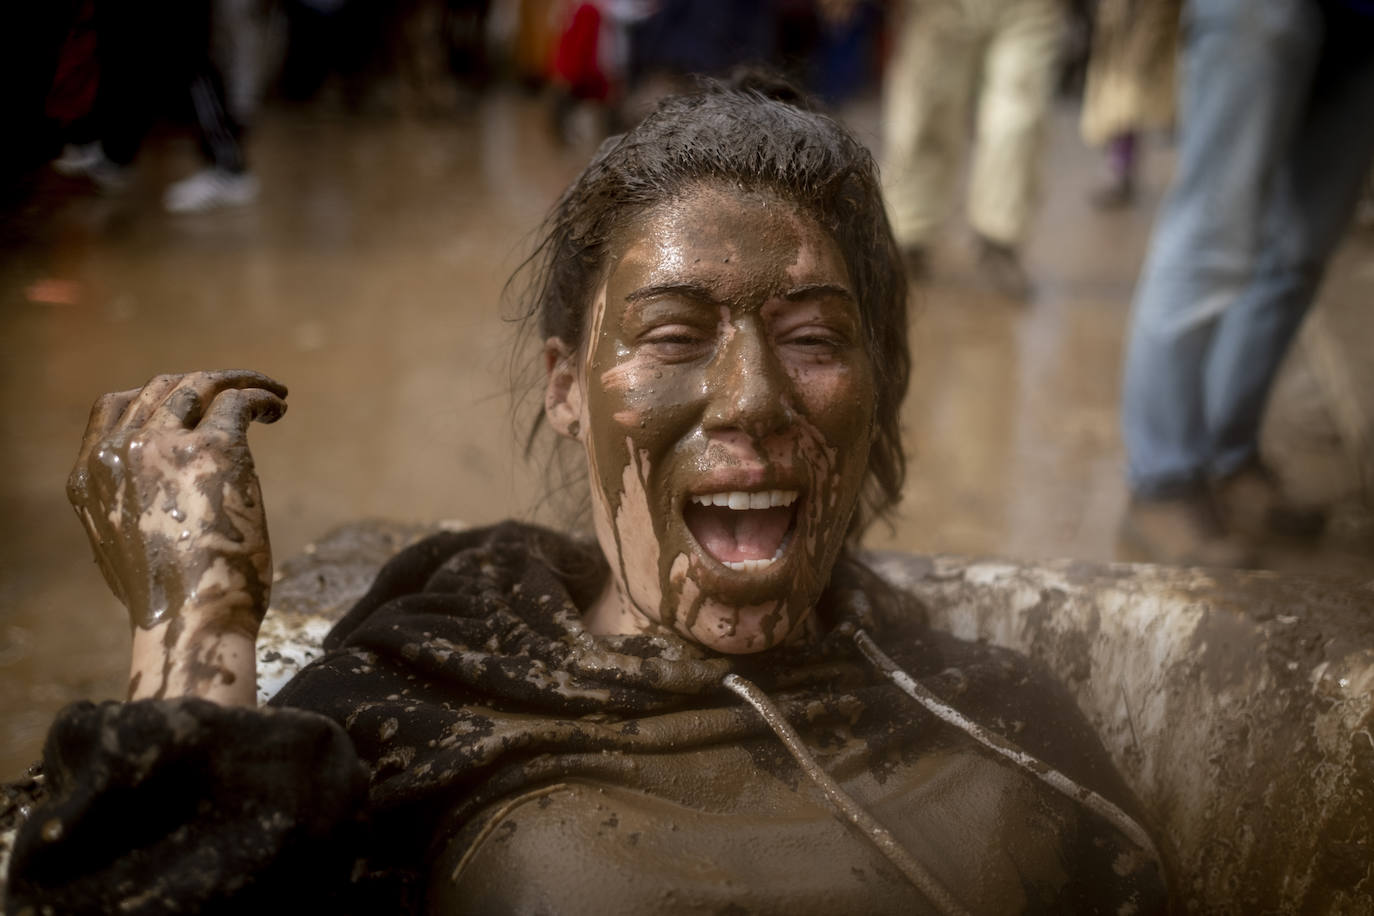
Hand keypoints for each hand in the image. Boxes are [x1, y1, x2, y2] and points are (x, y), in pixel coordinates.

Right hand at [67, 371, 286, 637]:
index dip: (158, 395)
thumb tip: (153, 499)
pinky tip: (278, 408)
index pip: (116, 407)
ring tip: (273, 393)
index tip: (193, 402)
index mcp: (91, 476)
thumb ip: (129, 509)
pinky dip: (260, 395)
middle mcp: (120, 452)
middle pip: (163, 388)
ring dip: (239, 381)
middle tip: (239, 393)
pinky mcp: (214, 450)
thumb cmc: (167, 603)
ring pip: (201, 385)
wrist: (189, 622)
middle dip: (204, 385)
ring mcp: (164, 447)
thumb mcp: (121, 550)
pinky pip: (237, 401)